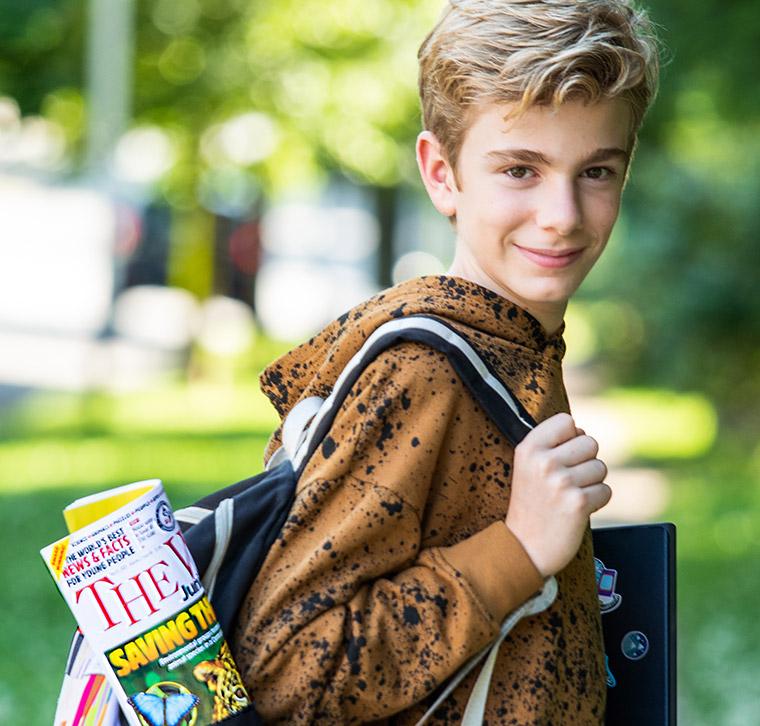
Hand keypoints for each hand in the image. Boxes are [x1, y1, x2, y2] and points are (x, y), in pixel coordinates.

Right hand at [505, 413, 610, 577]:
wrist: (524, 547)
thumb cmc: (531, 504)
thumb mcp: (528, 467)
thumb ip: (551, 445)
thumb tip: (582, 432)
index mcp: (529, 448)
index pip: (566, 421)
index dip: (571, 437)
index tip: (562, 455)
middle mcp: (544, 462)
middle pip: (590, 442)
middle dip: (586, 461)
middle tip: (568, 480)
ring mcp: (561, 482)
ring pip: (600, 467)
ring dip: (592, 482)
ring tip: (570, 495)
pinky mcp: (578, 503)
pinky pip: (605, 491)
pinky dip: (597, 501)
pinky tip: (577, 509)